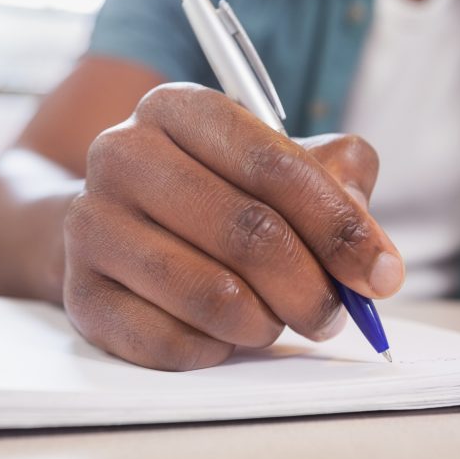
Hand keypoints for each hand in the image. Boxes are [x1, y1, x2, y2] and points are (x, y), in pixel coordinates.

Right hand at [62, 83, 403, 370]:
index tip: (380, 274)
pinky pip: (171, 343)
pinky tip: (219, 333)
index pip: (272, 164)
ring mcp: (90, 224)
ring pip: (212, 295)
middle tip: (332, 312)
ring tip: (272, 319)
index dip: (338, 226)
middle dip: (311, 287)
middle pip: (248, 232)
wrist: (108, 227)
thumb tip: (370, 252)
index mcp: (175, 108)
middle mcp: (121, 155)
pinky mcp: (78, 294)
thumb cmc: (205, 193)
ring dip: (265, 322)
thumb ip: (334, 182)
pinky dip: (215, 349)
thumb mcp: (272, 162)